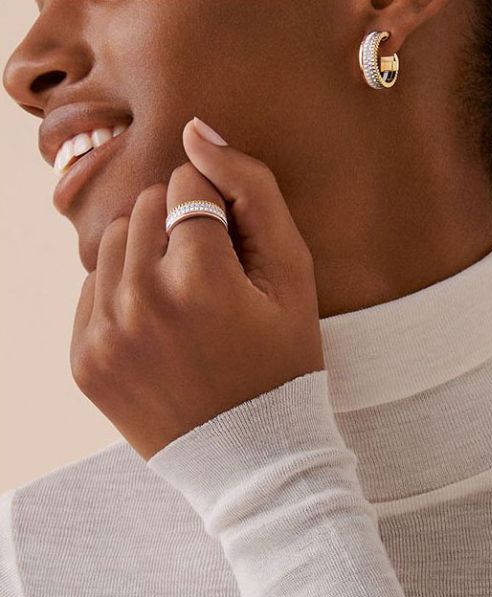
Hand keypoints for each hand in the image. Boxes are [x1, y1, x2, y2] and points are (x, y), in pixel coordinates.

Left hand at [69, 117, 324, 460]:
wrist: (251, 455)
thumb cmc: (282, 361)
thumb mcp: (293, 276)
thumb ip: (252, 191)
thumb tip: (196, 132)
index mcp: (199, 279)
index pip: (186, 186)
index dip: (216, 209)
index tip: (231, 248)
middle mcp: (140, 303)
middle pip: (141, 207)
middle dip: (177, 225)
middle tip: (209, 273)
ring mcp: (103, 334)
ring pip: (112, 243)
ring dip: (147, 254)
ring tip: (184, 297)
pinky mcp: (83, 359)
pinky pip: (92, 289)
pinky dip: (123, 292)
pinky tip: (159, 324)